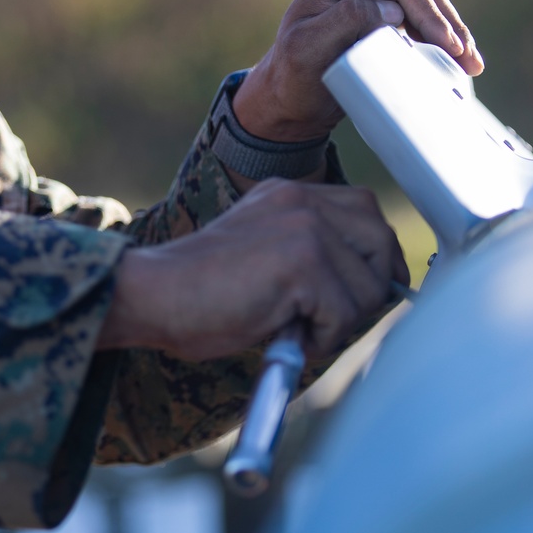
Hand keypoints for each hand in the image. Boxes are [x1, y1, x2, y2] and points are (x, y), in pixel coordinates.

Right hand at [97, 179, 408, 361]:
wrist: (152, 297)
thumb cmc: (199, 296)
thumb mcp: (264, 259)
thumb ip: (310, 255)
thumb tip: (373, 288)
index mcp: (289, 194)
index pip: (364, 213)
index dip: (371, 259)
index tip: (357, 295)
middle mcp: (301, 199)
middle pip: (380, 240)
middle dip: (371, 288)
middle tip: (332, 321)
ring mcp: (304, 226)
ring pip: (370, 284)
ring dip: (343, 320)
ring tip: (298, 329)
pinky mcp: (303, 261)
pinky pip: (345, 312)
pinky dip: (323, 338)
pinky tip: (284, 334)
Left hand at [231, 0, 483, 142]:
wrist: (287, 97)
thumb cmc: (293, 77)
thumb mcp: (307, 50)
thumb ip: (345, 21)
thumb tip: (391, 8)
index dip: (432, 16)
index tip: (452, 49)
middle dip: (449, 25)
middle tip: (471, 63)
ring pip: (426, 1)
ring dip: (452, 31)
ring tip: (472, 65)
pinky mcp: (380, 6)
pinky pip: (420, 14)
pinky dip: (441, 35)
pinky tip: (458, 58)